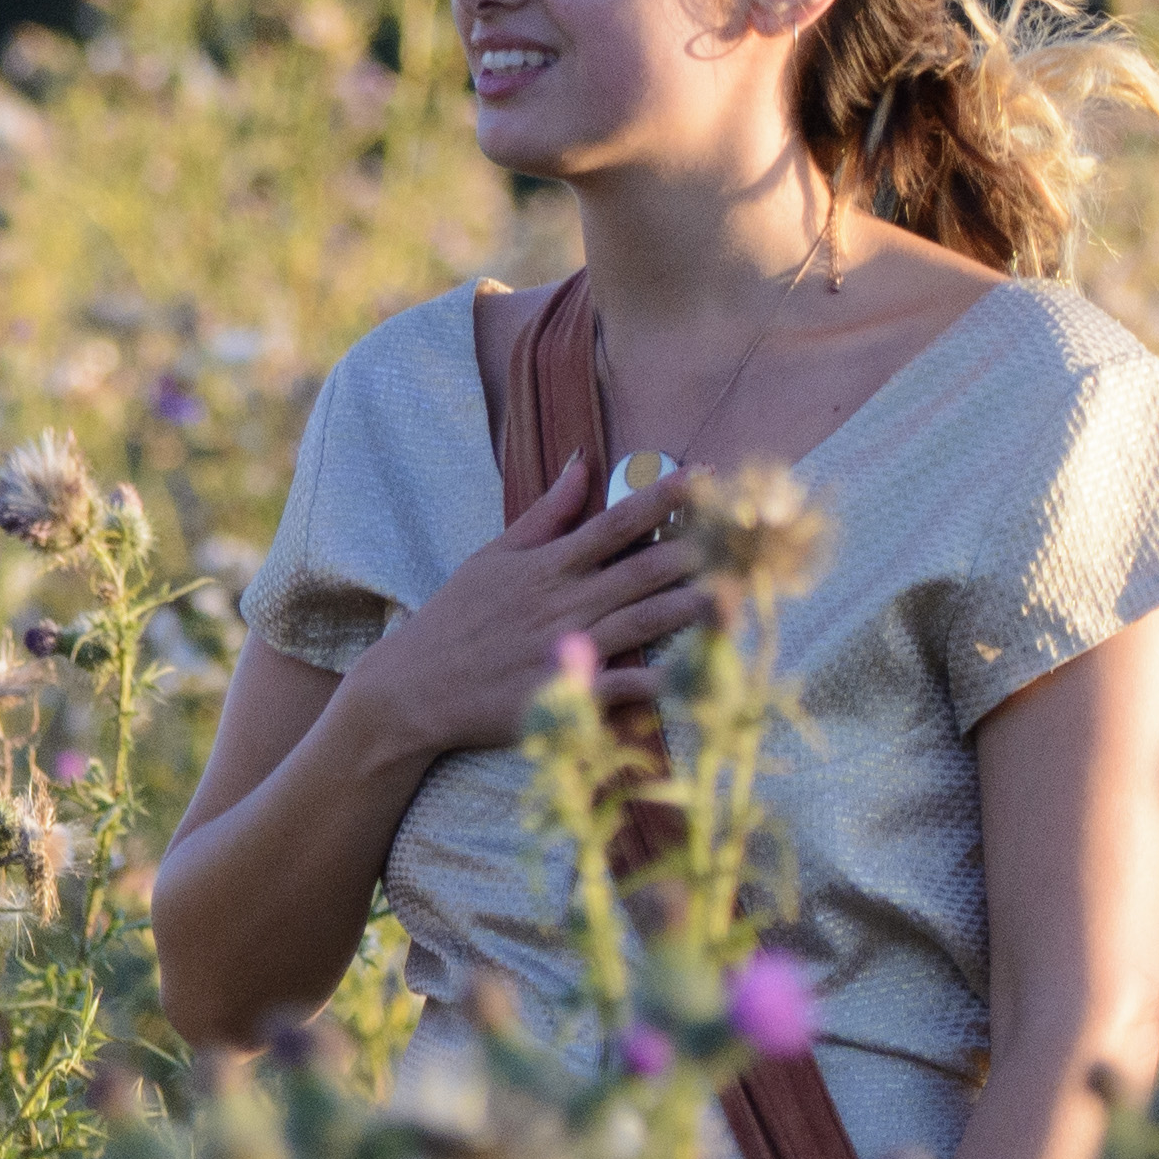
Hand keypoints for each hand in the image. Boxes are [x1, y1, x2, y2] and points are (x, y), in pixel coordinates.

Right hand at [342, 456, 703, 775]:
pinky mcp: (567, 695)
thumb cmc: (457, 617)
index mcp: (547, 566)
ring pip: (643, 623)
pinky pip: (622, 687)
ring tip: (739, 592)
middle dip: (695, 549)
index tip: (703, 476)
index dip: (661, 499)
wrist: (414, 688)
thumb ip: (544, 514)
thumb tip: (581, 464)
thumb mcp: (493, 557)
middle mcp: (564, 603)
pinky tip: (699, 675)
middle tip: (744, 533)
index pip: (614, 524)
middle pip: (641, 571)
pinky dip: (660, 682)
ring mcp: (567, 649)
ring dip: (692, 608)